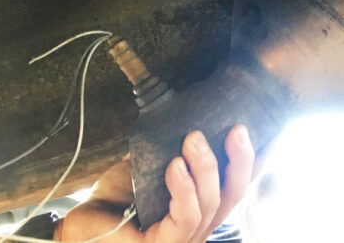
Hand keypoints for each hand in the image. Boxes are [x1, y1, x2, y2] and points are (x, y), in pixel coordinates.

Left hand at [57, 126, 253, 242]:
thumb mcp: (150, 167)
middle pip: (235, 194)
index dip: (255, 160)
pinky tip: (174, 166)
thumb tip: (190, 112)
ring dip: (206, 166)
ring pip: (212, 202)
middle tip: (237, 129)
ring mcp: (186, 239)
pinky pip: (186, 216)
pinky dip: (183, 188)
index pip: (237, 184)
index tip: (264, 131)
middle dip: (242, 159)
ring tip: (193, 138)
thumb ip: (173, 148)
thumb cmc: (114, 202)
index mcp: (202, 206)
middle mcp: (201, 226)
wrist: (79, 229)